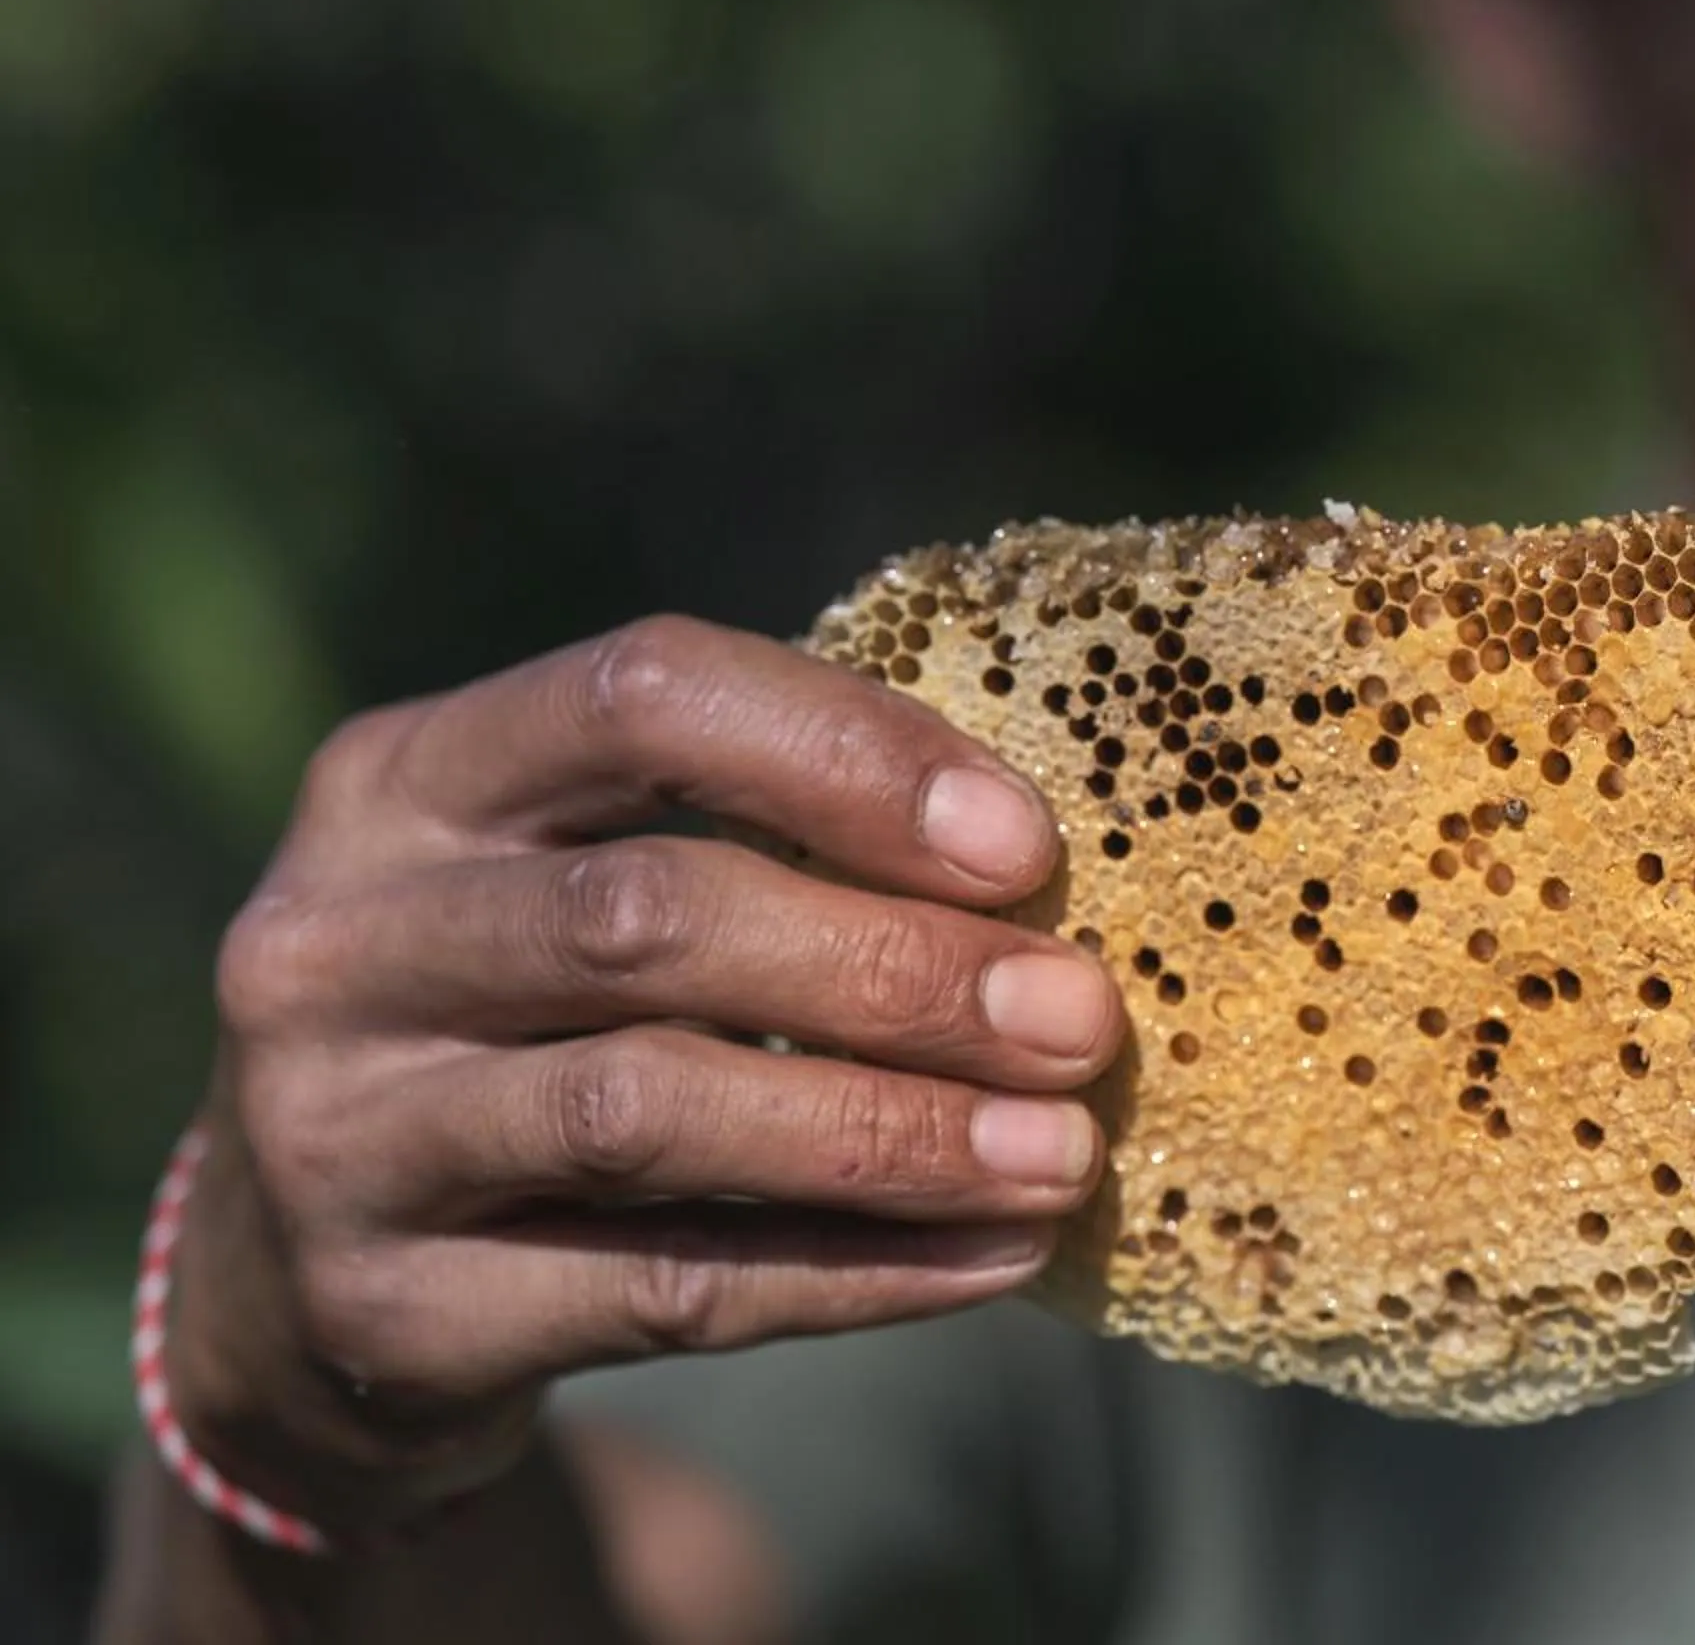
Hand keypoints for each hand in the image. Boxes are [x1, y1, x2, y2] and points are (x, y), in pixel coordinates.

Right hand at [176, 615, 1118, 1532]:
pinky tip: (991, 1259)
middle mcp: (334, 939)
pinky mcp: (382, 1314)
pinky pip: (661, 1289)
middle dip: (898, 966)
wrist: (301, 1291)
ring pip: (649, 1109)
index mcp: (403, 776)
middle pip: (650, 916)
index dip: (848, 754)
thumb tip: (1044, 889)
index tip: (1026, 847)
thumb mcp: (581, 886)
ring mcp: (334, 1134)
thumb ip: (760, 845)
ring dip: (889, 1131)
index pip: (641, 695)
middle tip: (1079, 1019)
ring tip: (1060, 1152)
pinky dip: (853, 1273)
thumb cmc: (531, 1027)